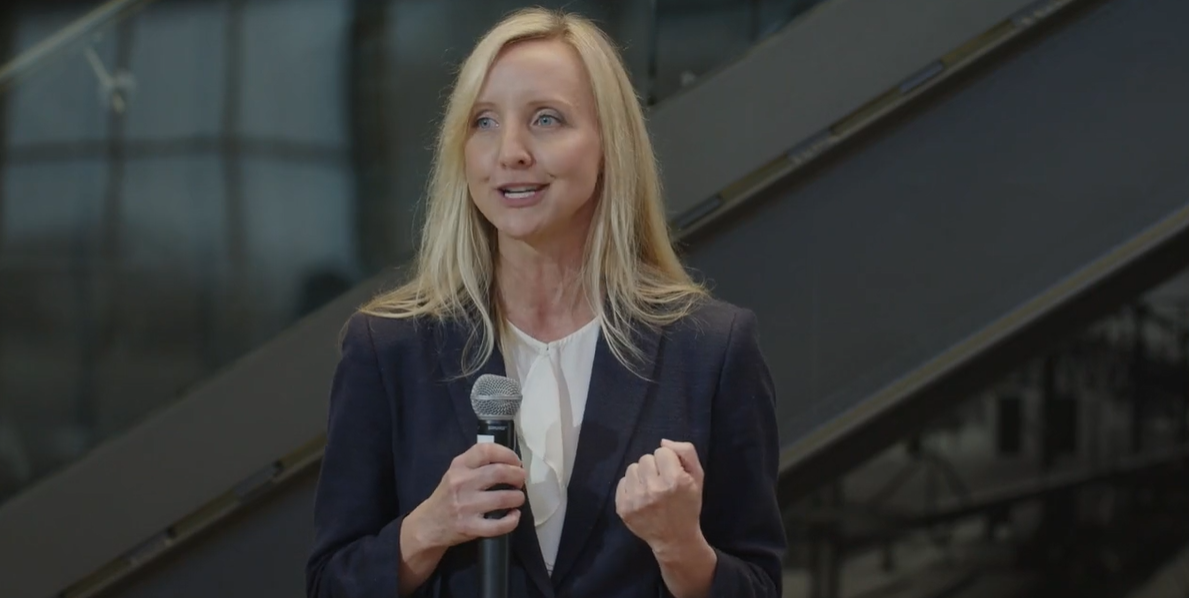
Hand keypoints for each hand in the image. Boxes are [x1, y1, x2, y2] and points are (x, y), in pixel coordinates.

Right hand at [408, 442, 525, 549]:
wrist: (427, 525)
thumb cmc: (448, 496)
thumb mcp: (456, 473)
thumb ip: (477, 465)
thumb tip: (511, 463)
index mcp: (459, 466)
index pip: (486, 450)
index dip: (508, 454)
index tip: (516, 462)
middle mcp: (462, 483)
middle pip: (500, 472)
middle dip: (518, 475)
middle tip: (521, 481)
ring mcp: (465, 506)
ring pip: (503, 498)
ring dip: (518, 497)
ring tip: (518, 498)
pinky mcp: (469, 527)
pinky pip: (499, 525)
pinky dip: (513, 520)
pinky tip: (514, 516)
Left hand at [615, 439, 705, 553]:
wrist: (675, 539)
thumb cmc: (688, 505)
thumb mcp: (697, 477)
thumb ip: (686, 452)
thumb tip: (662, 442)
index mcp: (674, 481)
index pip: (662, 451)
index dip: (669, 461)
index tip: (673, 474)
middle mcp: (653, 490)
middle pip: (646, 458)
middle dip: (654, 467)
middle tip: (661, 482)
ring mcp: (636, 500)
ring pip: (632, 468)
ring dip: (641, 475)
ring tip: (650, 489)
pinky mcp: (623, 508)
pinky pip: (622, 482)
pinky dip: (631, 486)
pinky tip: (641, 497)